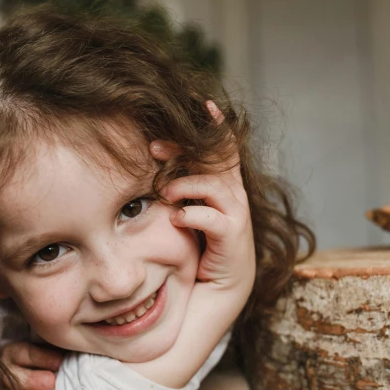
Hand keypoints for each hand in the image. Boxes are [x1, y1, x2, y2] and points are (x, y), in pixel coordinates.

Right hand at [0, 341, 63, 389]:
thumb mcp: (50, 350)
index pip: (26, 353)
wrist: (39, 378)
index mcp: (14, 353)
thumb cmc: (49, 362)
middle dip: (33, 380)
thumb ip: (57, 349)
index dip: (43, 358)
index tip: (60, 363)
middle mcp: (6, 373)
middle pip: (14, 377)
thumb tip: (75, 348)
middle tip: (51, 383)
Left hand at [150, 101, 255, 297]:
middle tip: (153, 148)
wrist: (220, 285)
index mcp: (226, 184)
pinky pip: (214, 218)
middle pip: (214, 160)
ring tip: (164, 191)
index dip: (218, 125)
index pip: (225, 148)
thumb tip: (153, 161)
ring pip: (213, 185)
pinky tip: (176, 218)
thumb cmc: (201, 243)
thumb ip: (182, 186)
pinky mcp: (232, 236)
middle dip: (183, 150)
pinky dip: (192, 215)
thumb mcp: (192, 207)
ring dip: (184, 184)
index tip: (205, 104)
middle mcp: (235, 194)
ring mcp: (236, 214)